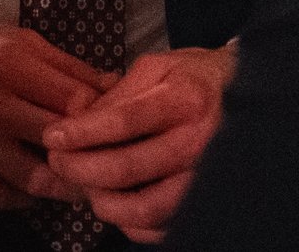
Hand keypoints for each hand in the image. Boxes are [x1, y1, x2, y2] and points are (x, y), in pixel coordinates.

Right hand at [0, 2, 113, 211]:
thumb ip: (68, 67)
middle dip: (91, 155)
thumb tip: (117, 88)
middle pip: (59, 140)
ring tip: (82, 183)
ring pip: (34, 178)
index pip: (75, 100)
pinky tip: (36, 185)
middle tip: (112, 163)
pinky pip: (1, 197)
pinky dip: (26, 197)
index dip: (105, 117)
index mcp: (10, 61)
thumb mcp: (19, 41)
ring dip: (64, 186)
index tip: (119, 127)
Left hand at [42, 46, 234, 241]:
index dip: (82, 132)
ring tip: (86, 186)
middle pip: (127, 169)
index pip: (124, 121)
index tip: (53, 137)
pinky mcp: (207, 205)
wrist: (245, 98)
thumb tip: (76, 119)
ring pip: (144, 208)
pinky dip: (130, 223)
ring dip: (104, 201)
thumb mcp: (157, 68)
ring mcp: (206, 179)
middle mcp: (199, 142)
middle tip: (58, 162)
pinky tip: (116, 203)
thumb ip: (116, 94)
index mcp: (185, 100)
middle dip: (80, 169)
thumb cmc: (195, 80)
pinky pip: (160, 228)